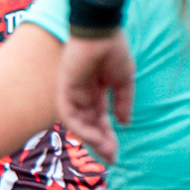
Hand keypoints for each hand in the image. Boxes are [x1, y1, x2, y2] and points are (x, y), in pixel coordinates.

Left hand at [57, 32, 134, 162]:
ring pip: (78, 123)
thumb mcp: (123, 80)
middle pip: (88, 125)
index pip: (99, 120)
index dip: (107, 136)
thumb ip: (123, 102)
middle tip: (112, 158)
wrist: (101, 32)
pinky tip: (95, 136)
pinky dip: (81, 126)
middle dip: (100, 142)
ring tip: (107, 150)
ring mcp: (72, 93)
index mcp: (95, 92)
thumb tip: (125, 122)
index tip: (116, 152)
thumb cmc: (113, 50)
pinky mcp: (65, 89)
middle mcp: (82, 95)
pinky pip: (70, 113)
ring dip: (92, 138)